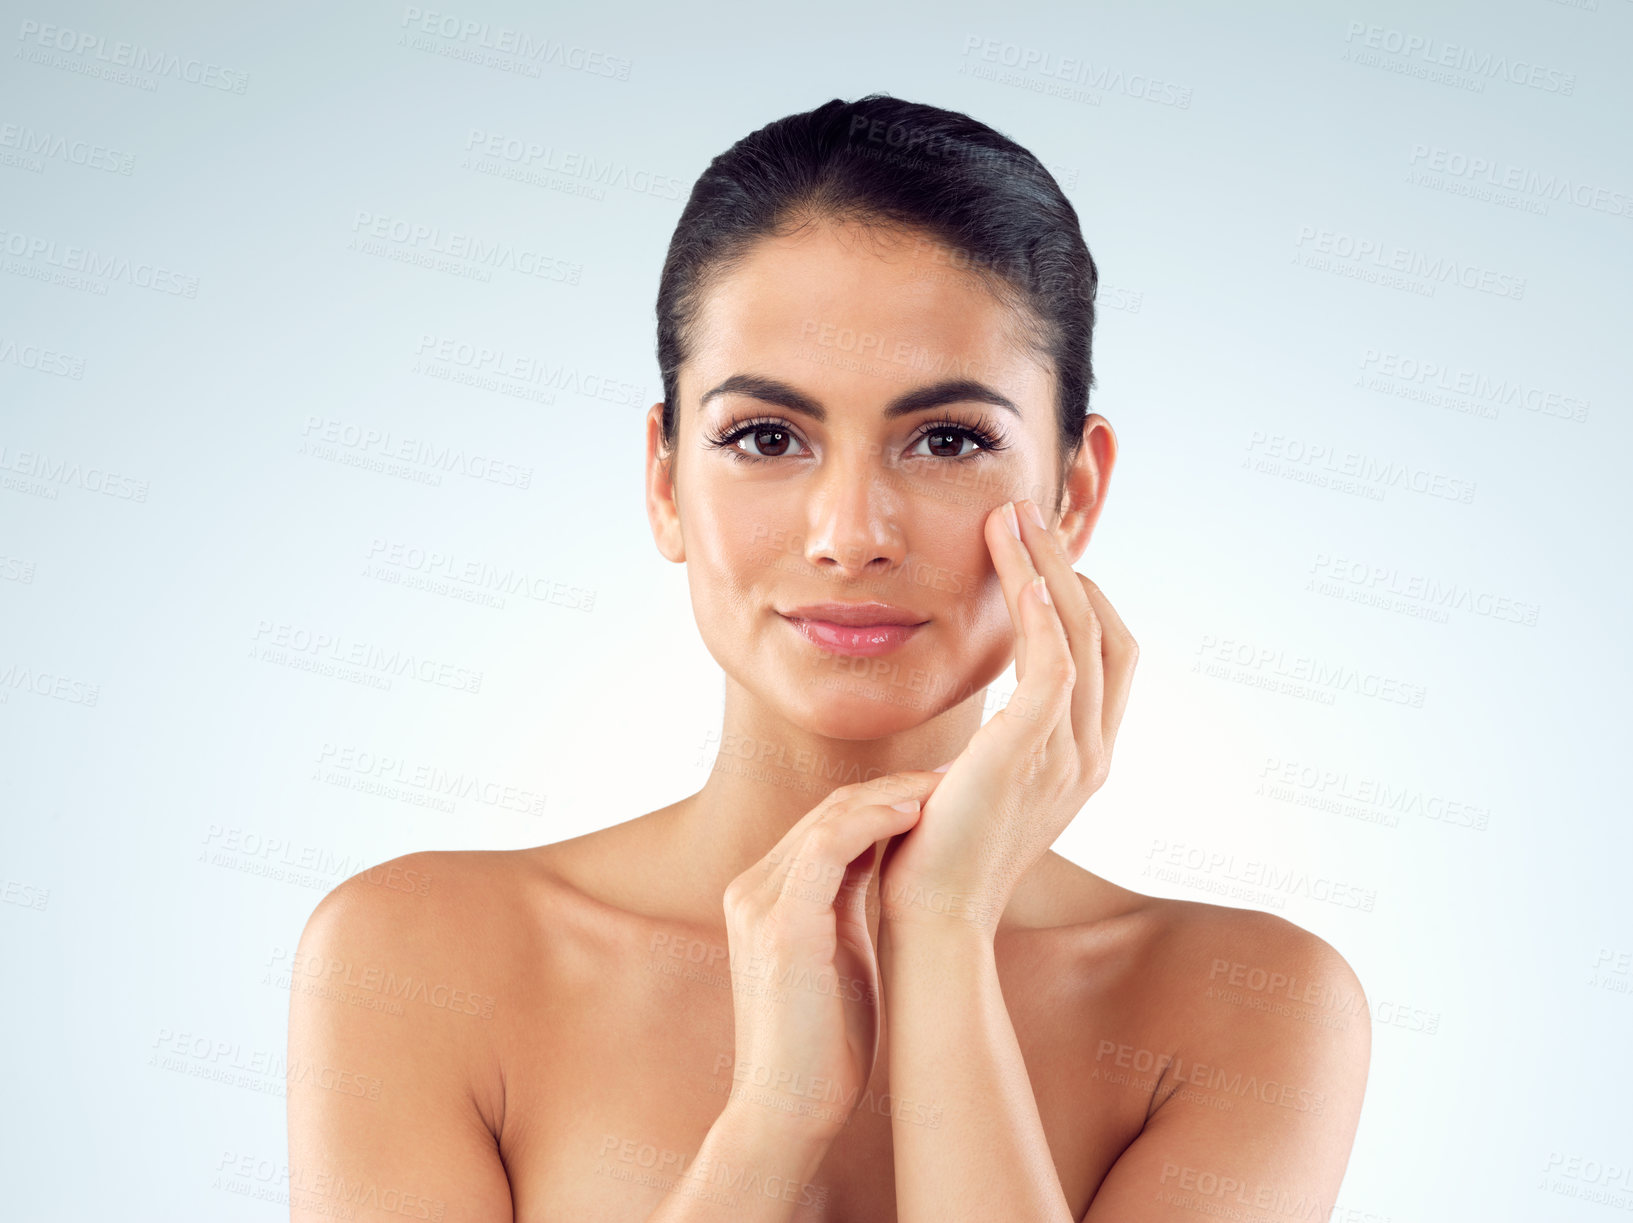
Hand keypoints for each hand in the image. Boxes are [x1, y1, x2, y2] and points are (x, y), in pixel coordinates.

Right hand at [719, 773, 943, 1141]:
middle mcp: (752, 889)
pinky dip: (872, 820)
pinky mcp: (780, 925)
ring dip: (892, 796)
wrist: (789, 1108)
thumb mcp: (838, 952)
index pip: (825, 823)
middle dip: (894, 788)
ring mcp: (759, 904)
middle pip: (828, 811)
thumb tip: (890, 858)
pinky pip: (827, 847)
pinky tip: (914, 813)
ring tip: (944, 789)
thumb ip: (846, 902)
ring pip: (829, 819)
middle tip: (953, 778)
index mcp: (764, 895)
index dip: (883, 800)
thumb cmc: (823, 1043)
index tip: (939, 793)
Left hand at [878, 497, 1137, 934]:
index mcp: (1084, 759)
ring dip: (1047, 567)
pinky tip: (1018, 569)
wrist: (932, 918)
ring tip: (1010, 517)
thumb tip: (984, 711)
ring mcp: (1068, 754)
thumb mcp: (984, 785)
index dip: (1084, 597)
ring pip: (1079, 633)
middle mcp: (1090, 753)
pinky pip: (1054, 662)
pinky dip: (1042, 609)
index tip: (1040, 555)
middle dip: (1067, 565)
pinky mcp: (1030, 751)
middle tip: (1025, 513)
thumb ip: (1001, 742)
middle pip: (1105, 631)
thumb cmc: (940, 854)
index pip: (1111, 655)